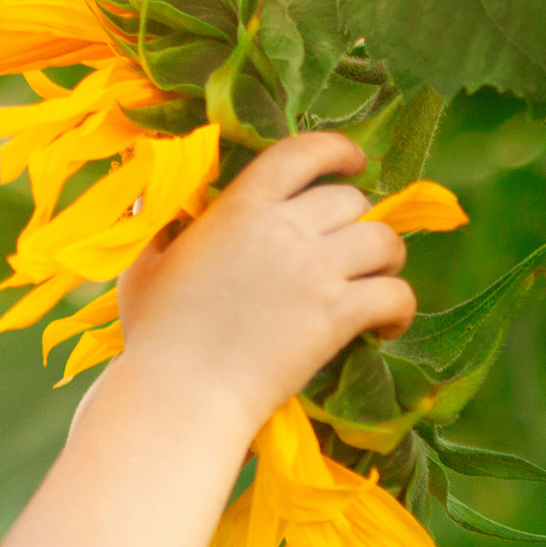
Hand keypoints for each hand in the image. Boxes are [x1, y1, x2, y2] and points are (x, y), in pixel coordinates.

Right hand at [112, 132, 414, 436]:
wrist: (182, 395)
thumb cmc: (155, 337)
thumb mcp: (145, 266)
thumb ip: (157, 225)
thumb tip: (148, 195)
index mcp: (240, 207)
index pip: (302, 153)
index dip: (338, 151)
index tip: (355, 163)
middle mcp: (284, 227)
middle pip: (351, 201)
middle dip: (358, 222)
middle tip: (352, 251)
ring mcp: (315, 270)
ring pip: (384, 241)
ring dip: (387, 260)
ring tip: (377, 283)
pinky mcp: (337, 315)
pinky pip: (396, 294)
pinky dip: (400, 308)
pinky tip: (387, 328)